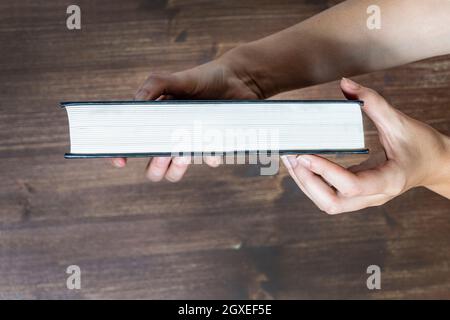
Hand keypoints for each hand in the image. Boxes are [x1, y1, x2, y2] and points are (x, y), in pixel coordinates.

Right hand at [111, 54, 264, 181]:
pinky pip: (207, 160)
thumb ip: (154, 86)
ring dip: (176, 168)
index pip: (134, 143)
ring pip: (175, 171)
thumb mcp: (176, 78)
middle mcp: (171, 136)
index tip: (120, 161)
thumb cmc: (204, 78)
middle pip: (154, 167)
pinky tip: (213, 146)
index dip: (122, 154)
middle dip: (154, 166)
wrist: (238, 79)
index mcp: (156, 121)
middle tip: (163, 153)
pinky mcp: (212, 146)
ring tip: (184, 153)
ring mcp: (191, 143)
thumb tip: (135, 104)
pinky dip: (209, 157)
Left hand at [281, 78, 449, 213]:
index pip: (352, 185)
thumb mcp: (400, 121)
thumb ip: (373, 102)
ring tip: (290, 160)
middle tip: (292, 157)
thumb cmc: (422, 145)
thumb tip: (345, 83)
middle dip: (308, 182)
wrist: (435, 164)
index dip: (326, 171)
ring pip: (328, 203)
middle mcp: (375, 196)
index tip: (304, 154)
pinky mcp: (358, 196)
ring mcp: (365, 199)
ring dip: (306, 184)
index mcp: (389, 180)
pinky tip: (302, 165)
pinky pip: (330, 196)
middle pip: (332, 203)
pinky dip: (313, 183)